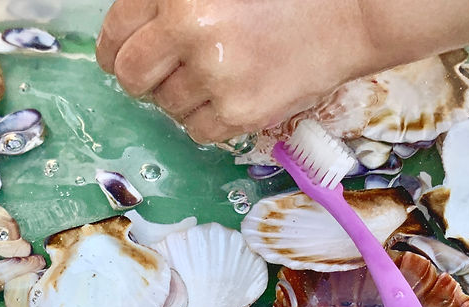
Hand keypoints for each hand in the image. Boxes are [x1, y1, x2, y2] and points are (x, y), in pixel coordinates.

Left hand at [95, 0, 369, 143]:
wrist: (353, 11)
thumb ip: (172, 3)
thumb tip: (136, 33)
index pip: (117, 29)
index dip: (115, 48)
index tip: (121, 56)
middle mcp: (190, 30)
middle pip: (131, 74)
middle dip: (141, 78)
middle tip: (161, 74)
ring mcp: (215, 75)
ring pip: (166, 106)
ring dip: (180, 97)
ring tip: (214, 77)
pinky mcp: (240, 112)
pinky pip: (197, 131)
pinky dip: (207, 120)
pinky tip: (230, 96)